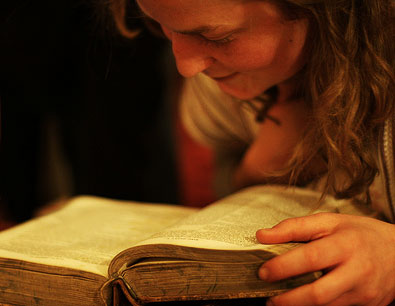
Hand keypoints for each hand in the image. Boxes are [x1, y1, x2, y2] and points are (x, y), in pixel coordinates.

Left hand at [256, 213, 394, 305]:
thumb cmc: (359, 233)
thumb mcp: (329, 221)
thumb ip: (294, 227)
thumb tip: (262, 235)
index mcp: (345, 244)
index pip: (310, 257)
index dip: (284, 267)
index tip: (264, 272)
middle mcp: (356, 271)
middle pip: (319, 293)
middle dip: (289, 300)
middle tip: (269, 298)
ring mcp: (363, 292)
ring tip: (279, 301)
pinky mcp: (366, 305)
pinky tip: (301, 302)